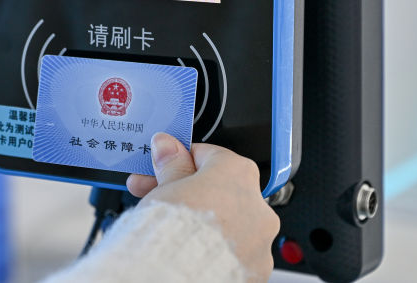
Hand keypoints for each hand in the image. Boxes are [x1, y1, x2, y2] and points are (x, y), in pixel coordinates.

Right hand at [127, 133, 279, 282]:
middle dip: (187, 191)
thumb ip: (171, 165)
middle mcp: (257, 206)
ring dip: (203, 219)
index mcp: (237, 173)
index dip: (177, 160)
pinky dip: (215, 246)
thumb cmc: (174, 230)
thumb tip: (168, 147)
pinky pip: (233, 249)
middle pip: (218, 189)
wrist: (176, 274)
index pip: (207, 155)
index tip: (160, 167)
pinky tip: (189, 247)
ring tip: (170, 225)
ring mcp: (260, 241)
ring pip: (228, 221)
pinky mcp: (256, 269)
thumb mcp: (165, 186)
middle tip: (156, 195)